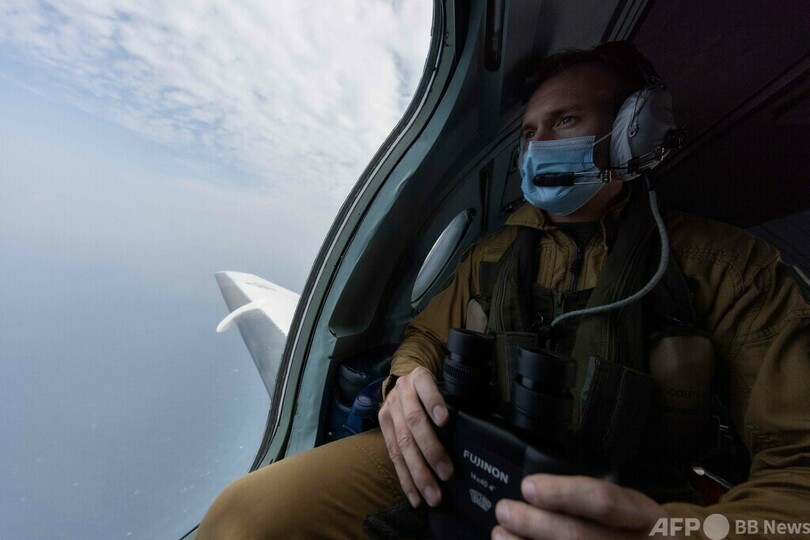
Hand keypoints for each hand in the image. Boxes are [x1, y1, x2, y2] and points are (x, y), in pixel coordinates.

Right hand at [378, 367, 453, 507]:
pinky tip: (415, 497)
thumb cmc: (433, 388)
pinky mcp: (383, 429)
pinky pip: (393, 457)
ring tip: (433, 494)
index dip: (433, 402)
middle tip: (447, 473)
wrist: (404, 381)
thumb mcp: (442, 383)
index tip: (445, 420)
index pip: (425, 386)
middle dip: (431, 450)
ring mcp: (389, 411)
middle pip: (414, 422)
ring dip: (418, 473)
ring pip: (402, 444)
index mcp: (418, 377)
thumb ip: (453, 399)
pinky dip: (405, 479)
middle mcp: (401, 393)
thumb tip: (477, 428)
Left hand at [492, 474, 666, 539]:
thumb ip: (599, 506)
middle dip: (534, 523)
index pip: (603, 501)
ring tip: (501, 535)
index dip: (563, 494)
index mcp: (648, 519)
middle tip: (505, 511)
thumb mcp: (638, 513)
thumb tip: (540, 495)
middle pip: (579, 537)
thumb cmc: (648, 535)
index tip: (528, 486)